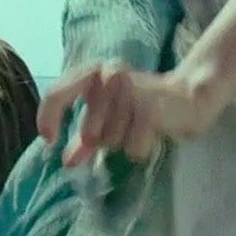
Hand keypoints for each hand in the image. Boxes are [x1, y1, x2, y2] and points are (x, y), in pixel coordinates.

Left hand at [36, 64, 219, 167]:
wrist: (186, 99)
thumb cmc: (141, 108)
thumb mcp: (109, 120)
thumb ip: (84, 139)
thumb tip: (65, 162)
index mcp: (93, 72)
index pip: (57, 91)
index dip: (48, 116)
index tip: (49, 140)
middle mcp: (109, 74)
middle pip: (90, 131)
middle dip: (105, 138)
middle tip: (126, 125)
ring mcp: (130, 87)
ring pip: (111, 141)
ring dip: (125, 142)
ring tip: (141, 126)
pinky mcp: (149, 106)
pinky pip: (131, 147)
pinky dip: (141, 148)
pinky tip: (153, 133)